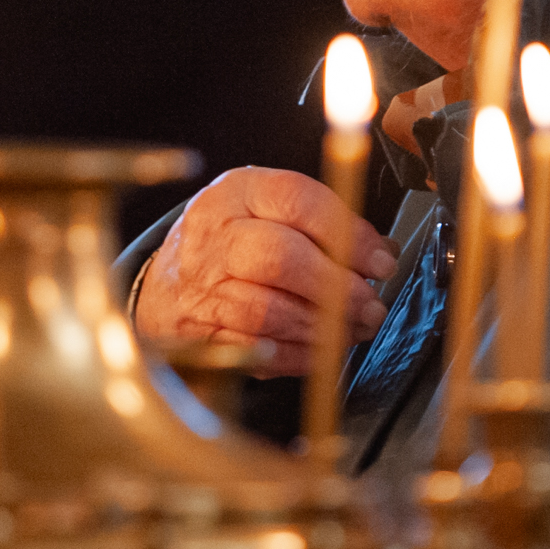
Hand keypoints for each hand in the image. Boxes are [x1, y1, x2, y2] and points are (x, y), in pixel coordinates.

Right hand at [133, 167, 397, 375]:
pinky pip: (257, 351)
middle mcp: (213, 235)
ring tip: (355, 328)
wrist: (166, 284)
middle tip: (371, 305)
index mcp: (236, 192)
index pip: (297, 200)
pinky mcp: (200, 334)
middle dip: (337, 287)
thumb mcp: (269, 210)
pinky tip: (323, 350)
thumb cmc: (234, 243)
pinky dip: (299, 355)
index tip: (382, 261)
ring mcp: (201, 288)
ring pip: (269, 312)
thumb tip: (384, 254)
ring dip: (323, 326)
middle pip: (280, 258)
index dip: (348, 233)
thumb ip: (324, 224)